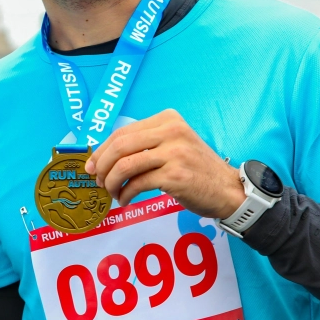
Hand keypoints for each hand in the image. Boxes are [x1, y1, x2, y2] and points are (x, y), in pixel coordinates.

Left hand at [86, 109, 243, 217]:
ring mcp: (174, 153)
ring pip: (125, 165)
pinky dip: (125, 195)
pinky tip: (125, 201)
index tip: (91, 165)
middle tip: (97, 181)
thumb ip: (145, 144)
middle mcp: (171, 131)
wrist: (227, 189)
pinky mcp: (175, 176)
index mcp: (167, 119)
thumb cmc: (195, 169)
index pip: (122, 132)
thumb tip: (103, 157)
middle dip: (102, 166)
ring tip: (112, 193)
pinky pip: (137, 184)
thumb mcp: (173, 144)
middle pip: (120, 146)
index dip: (101, 150)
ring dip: (111, 182)